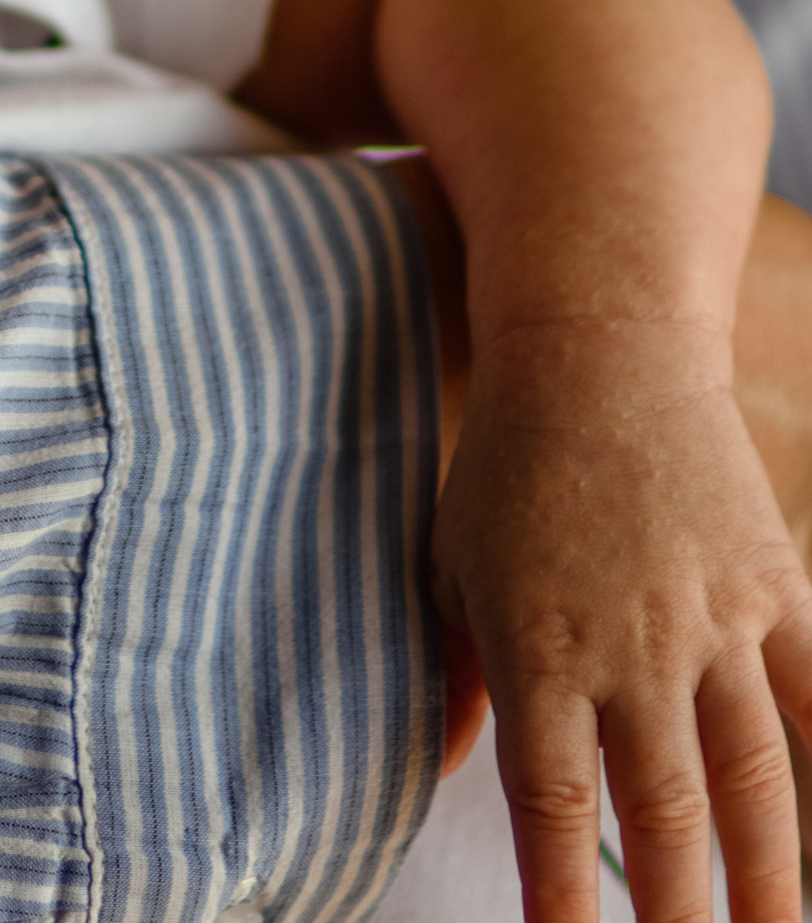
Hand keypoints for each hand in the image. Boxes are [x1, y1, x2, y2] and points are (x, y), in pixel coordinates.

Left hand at [429, 312, 811, 922]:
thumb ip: (451, 672)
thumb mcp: (452, 559)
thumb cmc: (508, 459)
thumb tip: (435, 766)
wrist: (597, 344)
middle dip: (678, 919)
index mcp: (536, 645)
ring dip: (769, 881)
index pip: (550, 804)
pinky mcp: (773, 590)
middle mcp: (629, 647)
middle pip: (661, 816)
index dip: (562, 899)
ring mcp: (711, 621)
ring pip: (752, 781)